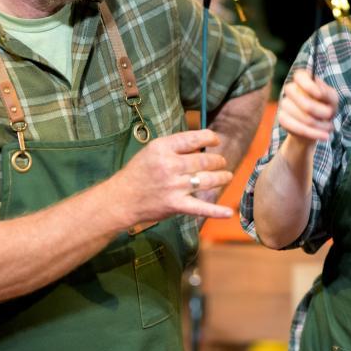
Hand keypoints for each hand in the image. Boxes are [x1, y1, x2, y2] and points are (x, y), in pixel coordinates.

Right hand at [111, 129, 233, 224]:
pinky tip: (229, 212)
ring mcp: (174, 186)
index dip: (209, 137)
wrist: (121, 199)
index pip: (193, 139)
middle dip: (218, 160)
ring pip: (207, 179)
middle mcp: (170, 165)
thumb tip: (200, 143)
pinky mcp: (176, 205)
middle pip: (204, 160)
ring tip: (227, 176)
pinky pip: (200, 207)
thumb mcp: (151, 151)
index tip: (216, 139)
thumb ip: (174, 146)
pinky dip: (216, 211)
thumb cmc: (137, 173)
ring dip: (222, 177)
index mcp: (162, 148)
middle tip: (221, 161)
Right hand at [277, 69, 338, 150]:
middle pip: (302, 100)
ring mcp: (284, 103)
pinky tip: (323, 136)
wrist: (317, 127)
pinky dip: (312, 133)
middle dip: (319, 110)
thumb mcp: (332, 99)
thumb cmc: (325, 107)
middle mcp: (290, 89)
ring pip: (301, 116)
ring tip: (329, 127)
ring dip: (319, 124)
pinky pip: (296, 127)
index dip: (309, 86)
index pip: (300, 76)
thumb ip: (328, 94)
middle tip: (330, 115)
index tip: (320, 95)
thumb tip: (320, 93)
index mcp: (302, 79)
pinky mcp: (282, 118)